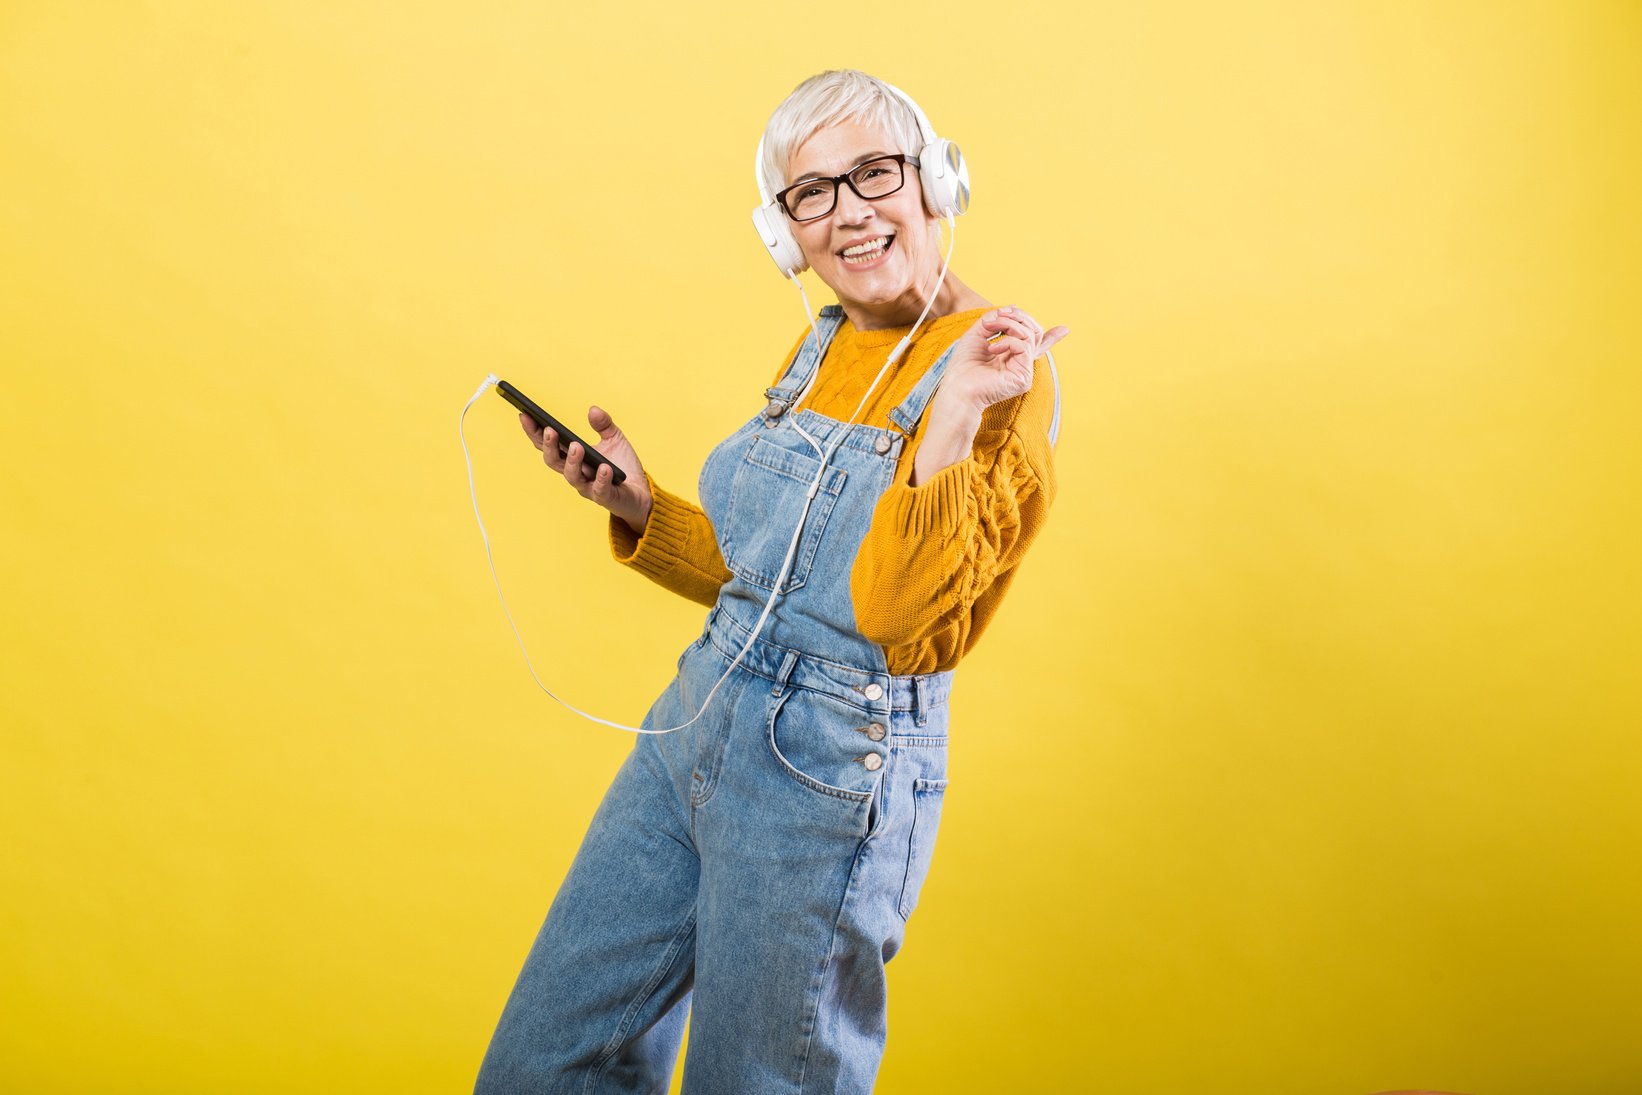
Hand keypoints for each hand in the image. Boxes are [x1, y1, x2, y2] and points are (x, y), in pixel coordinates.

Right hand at [520, 405, 653, 536]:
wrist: (641, 494)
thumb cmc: (622, 467)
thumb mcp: (614, 439)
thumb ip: (603, 424)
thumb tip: (592, 409)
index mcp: (573, 459)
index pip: (548, 445)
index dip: (535, 432)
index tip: (525, 415)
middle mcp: (576, 474)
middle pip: (554, 461)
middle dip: (549, 446)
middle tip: (548, 430)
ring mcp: (589, 487)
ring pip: (572, 477)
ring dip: (572, 461)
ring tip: (576, 446)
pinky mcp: (606, 498)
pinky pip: (600, 489)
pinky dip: (601, 478)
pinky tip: (604, 467)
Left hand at [940, 305, 1068, 412]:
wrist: (956, 388)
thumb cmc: (963, 365)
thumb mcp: (978, 332)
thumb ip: (996, 319)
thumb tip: (1013, 306)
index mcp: (1011, 356)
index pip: (1036, 345)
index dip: (1051, 337)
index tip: (1064, 329)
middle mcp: (1020, 364)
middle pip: (1033, 331)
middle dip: (1015, 316)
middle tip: (995, 317)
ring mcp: (1023, 371)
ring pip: (1030, 334)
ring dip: (1008, 323)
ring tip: (989, 328)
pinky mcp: (1023, 378)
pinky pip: (1024, 346)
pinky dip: (1007, 341)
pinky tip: (992, 349)